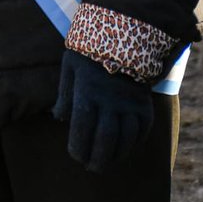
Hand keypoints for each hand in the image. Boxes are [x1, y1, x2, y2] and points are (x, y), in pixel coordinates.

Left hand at [52, 49, 153, 173]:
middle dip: (98, 159)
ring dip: (116, 155)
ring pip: (126, 138)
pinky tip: (124, 147)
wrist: (124, 34)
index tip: (76, 155)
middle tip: (92, 167)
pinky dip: (134, 143)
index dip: (78, 148)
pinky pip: (143, 130)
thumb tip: (58, 118)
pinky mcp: (145, 103)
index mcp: (88, 90)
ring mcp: (130, 102)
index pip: (82, 128)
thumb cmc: (90, 53)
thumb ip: (64, 94)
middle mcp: (111, 99)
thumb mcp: (71, 67)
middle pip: (106, 139)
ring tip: (107, 161)